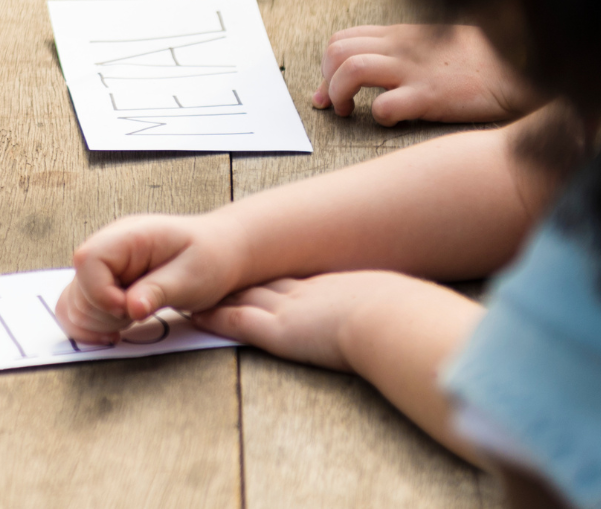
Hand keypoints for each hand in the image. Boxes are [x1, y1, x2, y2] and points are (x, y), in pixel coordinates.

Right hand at [55, 213, 247, 344]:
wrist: (219, 253)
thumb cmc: (210, 258)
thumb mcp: (192, 276)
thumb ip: (159, 291)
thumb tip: (130, 308)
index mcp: (128, 236)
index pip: (88, 260)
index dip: (100, 292)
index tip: (128, 311)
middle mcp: (108, 248)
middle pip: (77, 287)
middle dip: (104, 314)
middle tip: (139, 315)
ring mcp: (103, 266)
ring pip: (73, 302)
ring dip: (98, 322)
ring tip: (131, 320)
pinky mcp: (104, 283)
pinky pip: (78, 307)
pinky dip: (92, 325)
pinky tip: (117, 330)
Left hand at [192, 272, 454, 373]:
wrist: (393, 319)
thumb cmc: (403, 318)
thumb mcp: (395, 308)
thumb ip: (390, 311)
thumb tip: (412, 314)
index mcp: (330, 289)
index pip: (291, 281)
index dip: (270, 276)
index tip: (253, 270)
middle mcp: (303, 294)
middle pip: (259, 282)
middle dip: (234, 277)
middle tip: (208, 268)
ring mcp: (288, 311)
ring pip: (241, 297)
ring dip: (214, 294)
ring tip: (188, 289)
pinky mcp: (276, 331)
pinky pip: (234, 322)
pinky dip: (211, 319)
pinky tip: (190, 315)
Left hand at [313, 24, 534, 124]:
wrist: (522, 71)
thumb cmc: (481, 61)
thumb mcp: (437, 42)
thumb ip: (405, 49)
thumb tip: (375, 65)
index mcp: (401, 35)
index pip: (341, 39)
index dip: (326, 66)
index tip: (329, 90)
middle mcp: (401, 48)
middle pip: (336, 51)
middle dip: (326, 80)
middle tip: (337, 104)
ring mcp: (414, 70)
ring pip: (351, 71)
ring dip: (339, 94)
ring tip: (349, 112)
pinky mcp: (430, 96)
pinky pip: (384, 106)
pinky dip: (377, 117)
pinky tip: (390, 121)